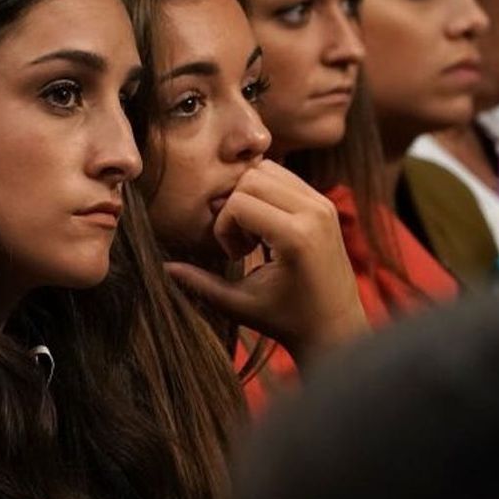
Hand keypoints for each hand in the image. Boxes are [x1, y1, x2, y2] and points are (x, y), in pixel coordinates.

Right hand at [165, 160, 367, 365]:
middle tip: (242, 243)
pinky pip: (284, 177)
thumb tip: (162, 268)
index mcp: (296, 237)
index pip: (239, 203)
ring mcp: (324, 205)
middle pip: (252, 178)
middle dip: (235, 207)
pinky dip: (266, 196)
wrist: (336, 326)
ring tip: (255, 234)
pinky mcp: (326, 203)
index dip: (224, 227)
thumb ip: (199, 283)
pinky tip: (268, 229)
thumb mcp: (238, 305)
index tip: (235, 256)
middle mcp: (315, 213)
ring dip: (250, 198)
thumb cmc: (286, 320)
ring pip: (267, 171)